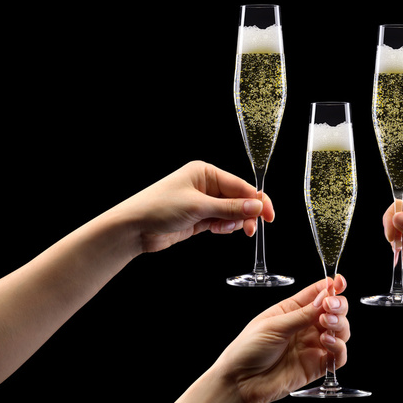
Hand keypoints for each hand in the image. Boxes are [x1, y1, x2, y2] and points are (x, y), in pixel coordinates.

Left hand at [110, 160, 274, 253]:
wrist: (134, 228)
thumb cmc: (157, 207)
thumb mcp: (198, 206)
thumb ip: (229, 208)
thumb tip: (256, 207)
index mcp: (205, 172)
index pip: (240, 185)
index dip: (256, 200)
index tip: (269, 214)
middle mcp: (206, 185)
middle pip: (238, 199)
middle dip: (245, 214)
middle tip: (252, 228)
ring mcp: (203, 202)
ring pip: (231, 212)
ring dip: (233, 222)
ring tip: (225, 228)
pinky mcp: (199, 218)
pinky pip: (221, 221)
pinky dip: (224, 227)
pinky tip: (218, 229)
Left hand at [212, 275, 349, 402]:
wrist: (241, 382)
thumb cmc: (248, 349)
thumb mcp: (274, 325)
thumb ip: (302, 314)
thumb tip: (325, 296)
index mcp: (292, 310)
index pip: (318, 293)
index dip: (332, 286)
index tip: (339, 282)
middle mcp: (306, 326)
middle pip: (335, 311)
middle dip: (339, 305)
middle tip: (330, 307)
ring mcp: (313, 346)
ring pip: (341, 331)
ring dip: (340, 324)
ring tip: (326, 323)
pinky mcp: (317, 366)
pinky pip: (339, 356)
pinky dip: (339, 347)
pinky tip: (327, 341)